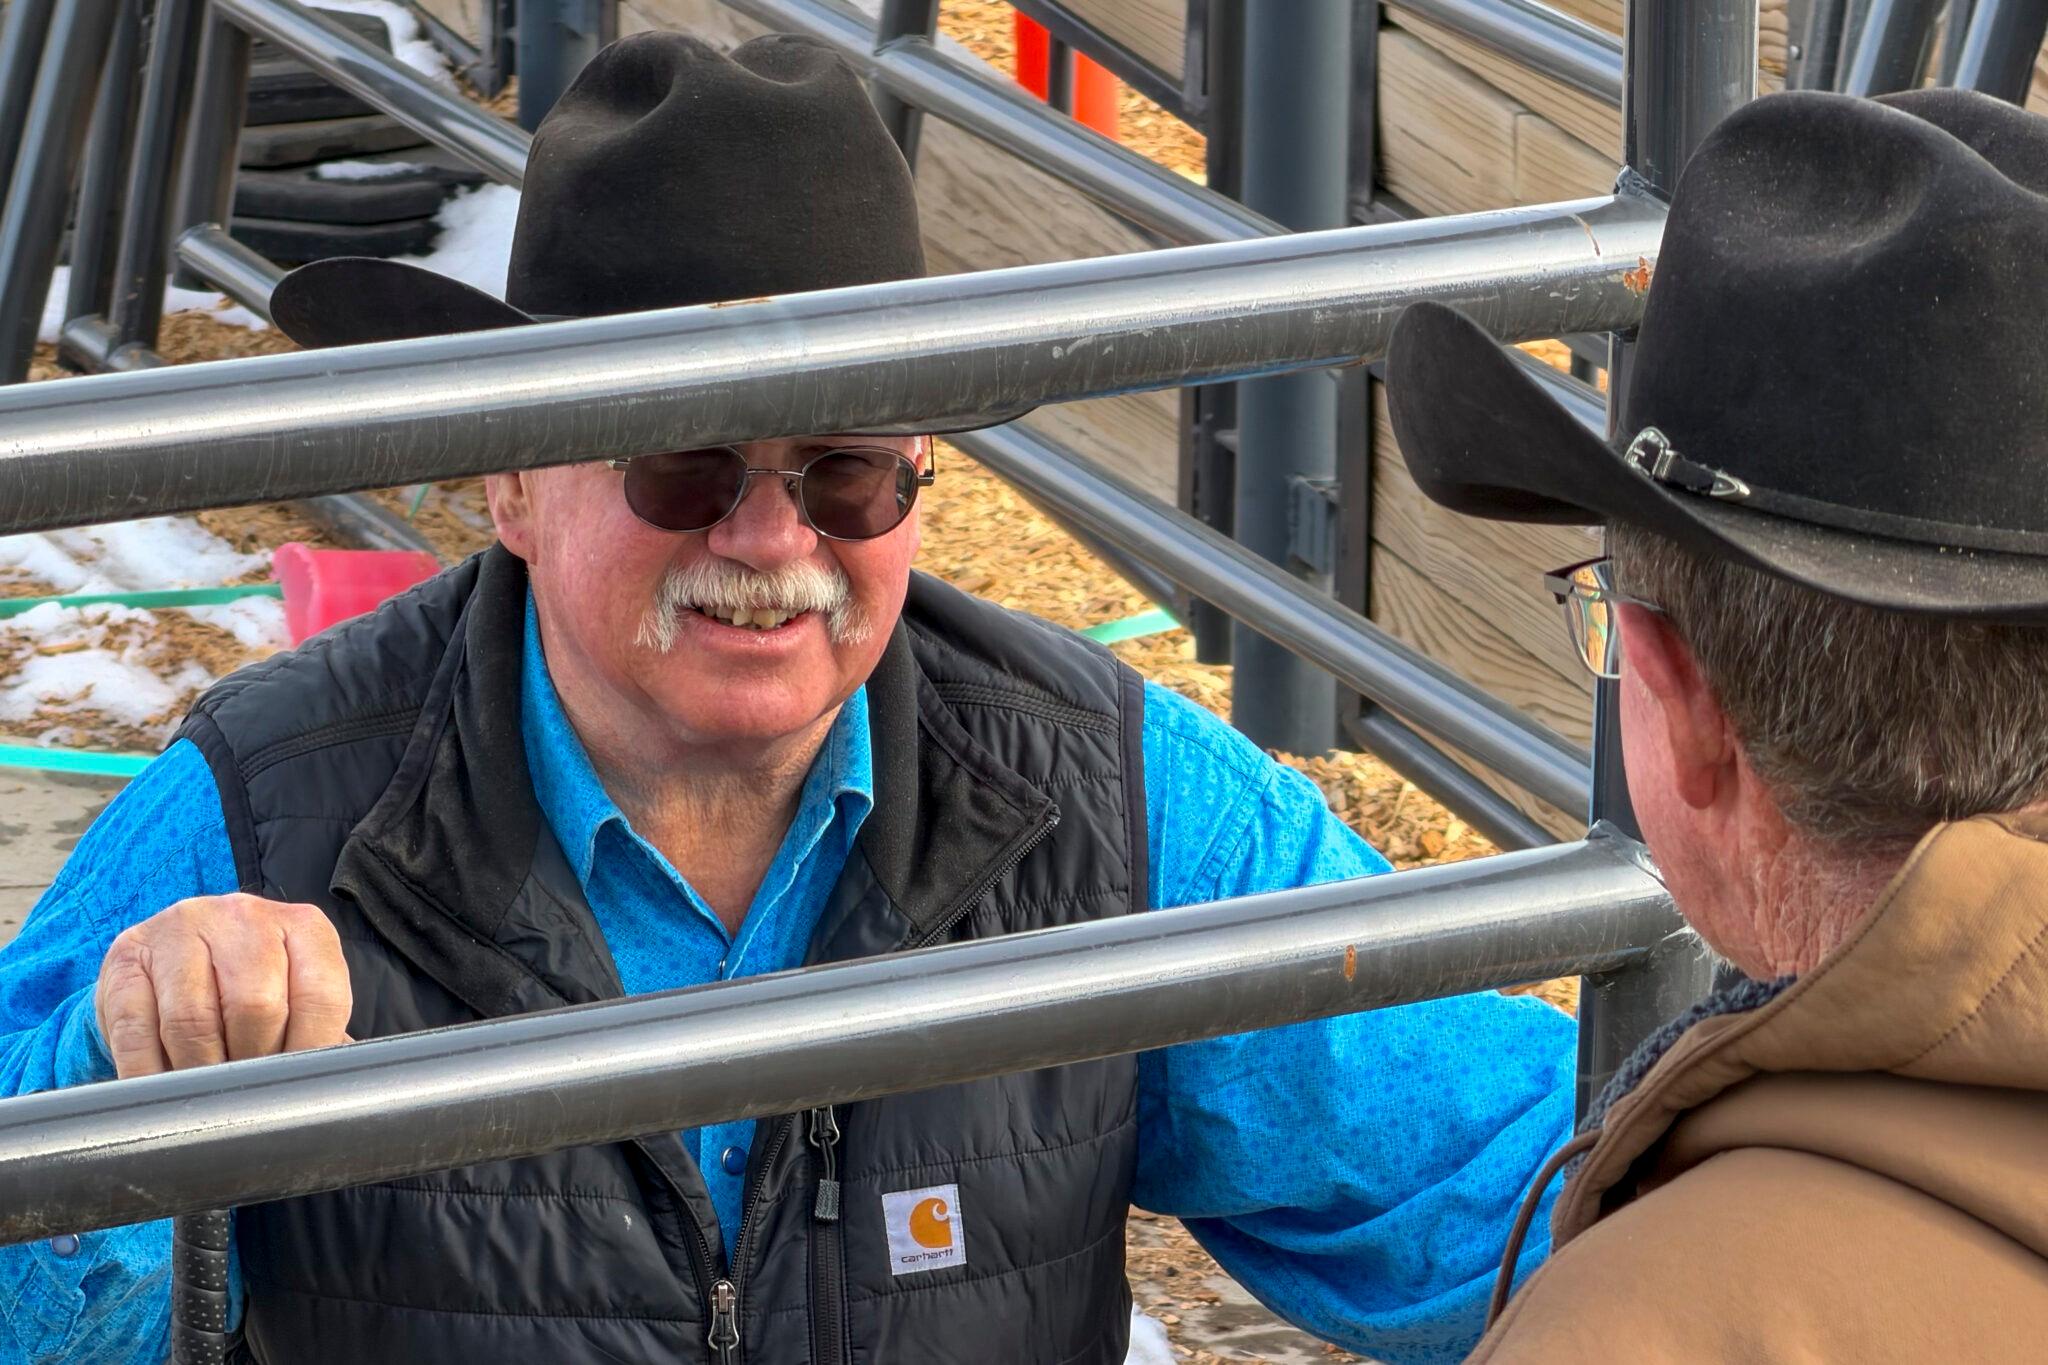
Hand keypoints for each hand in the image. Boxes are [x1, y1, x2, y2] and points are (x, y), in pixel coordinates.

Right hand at [94, 895, 352, 1077]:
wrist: (167, 961)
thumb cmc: (244, 990)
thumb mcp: (291, 996)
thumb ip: (318, 1033)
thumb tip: (330, 1084)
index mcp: (302, 926)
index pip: (321, 997)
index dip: (309, 1052)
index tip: (292, 1085)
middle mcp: (243, 916)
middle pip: (255, 1007)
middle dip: (250, 1063)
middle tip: (241, 1089)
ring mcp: (180, 929)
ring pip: (193, 1021)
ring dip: (198, 1071)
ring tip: (203, 1090)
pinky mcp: (126, 956)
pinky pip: (135, 1030)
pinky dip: (147, 1071)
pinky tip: (159, 1085)